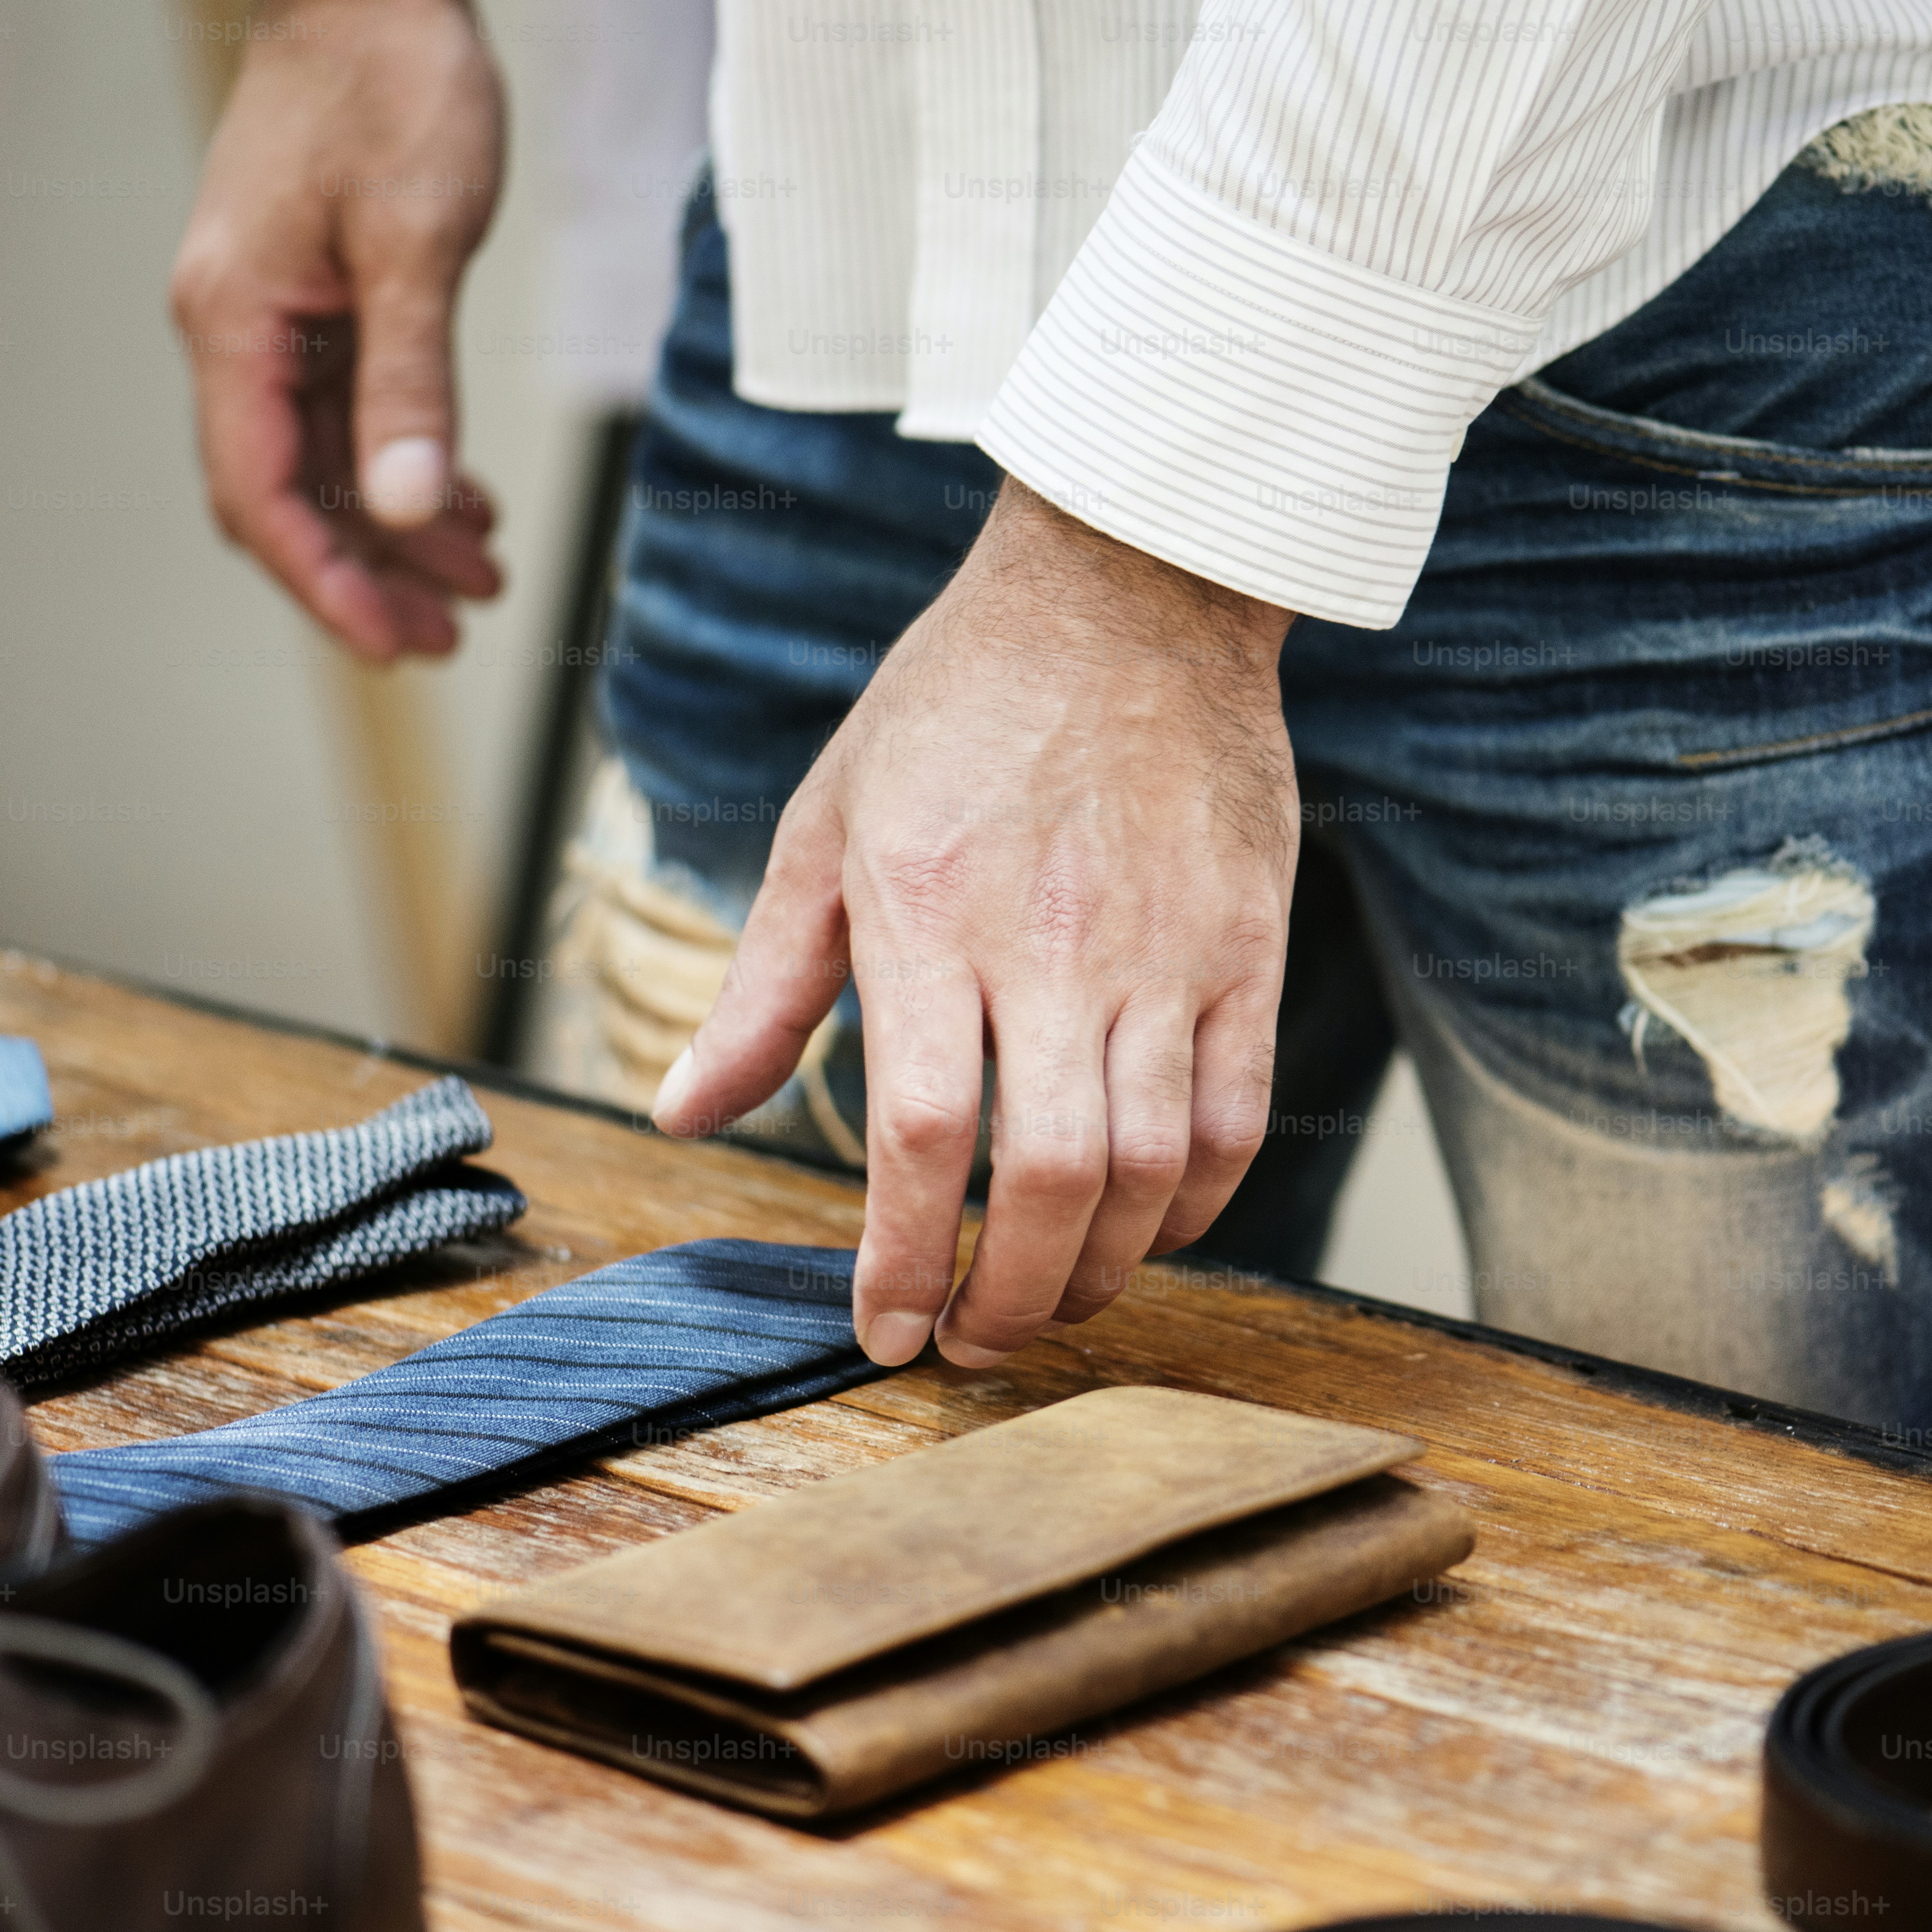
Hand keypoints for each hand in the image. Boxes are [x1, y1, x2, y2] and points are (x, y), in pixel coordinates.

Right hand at [169, 0, 504, 657]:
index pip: (264, 495)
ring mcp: (274, 314)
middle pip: (288, 494)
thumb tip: (404, 503)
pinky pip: (347, 411)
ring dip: (398, 527)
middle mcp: (237, 328)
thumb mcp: (414, 239)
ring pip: (326, 460)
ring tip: (481, 579)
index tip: (394, 641)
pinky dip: (402, 462)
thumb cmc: (390, 83)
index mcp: (236, 322)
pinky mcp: (315, 294)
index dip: (327, 581)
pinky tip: (463, 499)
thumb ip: (410, 381)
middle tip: (452, 633)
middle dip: (369, 573)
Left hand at [653, 481, 1299, 1366]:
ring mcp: (1165, 952)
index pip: (925, 1139)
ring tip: (1048, 1300)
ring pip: (1152, 1170)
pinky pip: (1236, 1119)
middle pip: (1053, 1179)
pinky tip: (1148, 1230)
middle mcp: (1054, 947)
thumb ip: (760, 987)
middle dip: (1009, 1299)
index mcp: (928, 916)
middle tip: (972, 1342)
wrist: (1127, 589)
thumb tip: (684, 1110)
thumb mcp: (825, 824)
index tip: (886, 1331)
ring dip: (1099, 1271)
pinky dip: (1196, 1205)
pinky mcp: (1247, 948)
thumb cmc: (956, 702)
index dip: (905, 1261)